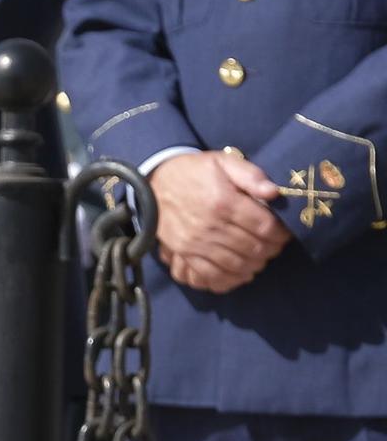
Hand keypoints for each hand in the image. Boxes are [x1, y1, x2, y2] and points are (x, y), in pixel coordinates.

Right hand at [149, 151, 288, 294]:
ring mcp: (196, 243)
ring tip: (261, 257)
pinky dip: (231, 278)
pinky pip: (211, 274)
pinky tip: (242, 272)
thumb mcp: (223, 162)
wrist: (155, 185)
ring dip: (255, 264)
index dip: (280, 233)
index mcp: (224, 202)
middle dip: (271, 249)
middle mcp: (211, 226)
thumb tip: (274, 192)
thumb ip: (251, 174)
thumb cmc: (194, 172)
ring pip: (236, 264)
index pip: (264, 227)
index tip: (284, 232)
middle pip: (253, 248)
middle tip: (275, 246)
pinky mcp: (185, 253)